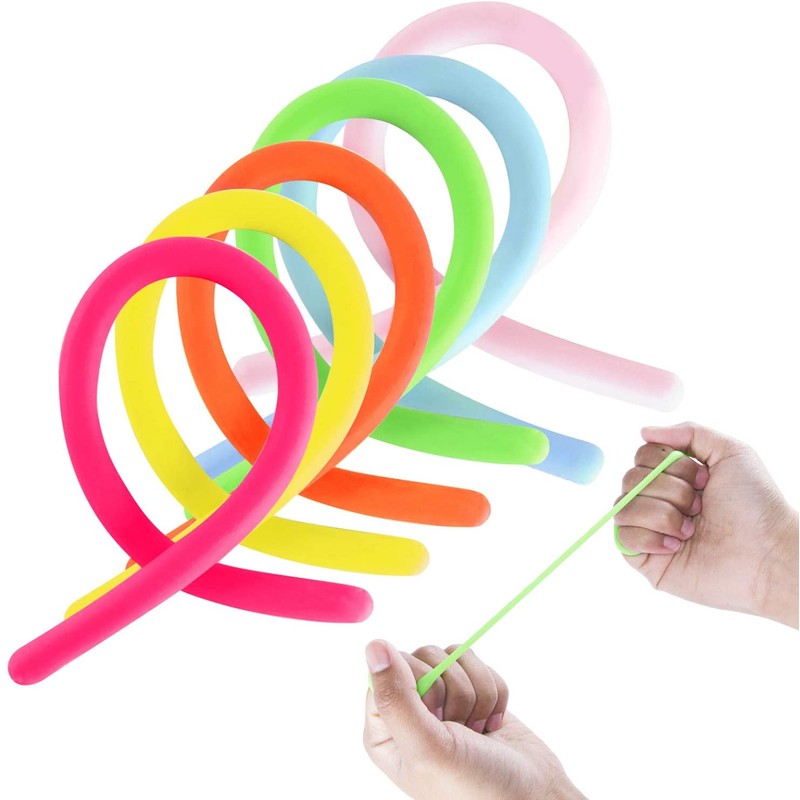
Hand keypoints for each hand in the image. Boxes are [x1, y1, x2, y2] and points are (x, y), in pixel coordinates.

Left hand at [363, 640, 585, 799]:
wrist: (533, 799)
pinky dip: (494, 692)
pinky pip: (478, 663)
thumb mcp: (427, 747)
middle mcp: (409, 712)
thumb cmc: (475, 787)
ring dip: (477, 692)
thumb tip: (374, 645)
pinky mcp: (472, 694)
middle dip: (453, 689)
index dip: (418, 681)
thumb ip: (396, 697)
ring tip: (478, 729)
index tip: (435, 715)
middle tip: (460, 728)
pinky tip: (494, 724)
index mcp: (386, 728)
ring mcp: (442, 701)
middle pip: (423, 657)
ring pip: (453, 656)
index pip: (388, 669)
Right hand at [615, 422, 797, 626]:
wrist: (768, 554)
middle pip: (630, 478)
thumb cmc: (756, 506)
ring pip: (623, 506)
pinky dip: (650, 537)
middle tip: (700, 505)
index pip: (642, 456)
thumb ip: (689, 432)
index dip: (667, 462)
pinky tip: (677, 545)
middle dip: (670, 490)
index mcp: (675, 478)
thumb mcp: (731, 452)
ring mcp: (650, 530)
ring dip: (662, 515)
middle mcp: (659, 501)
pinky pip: (622, 537)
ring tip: (692, 529)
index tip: (703, 478)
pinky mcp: (646, 559)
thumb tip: (644, 432)